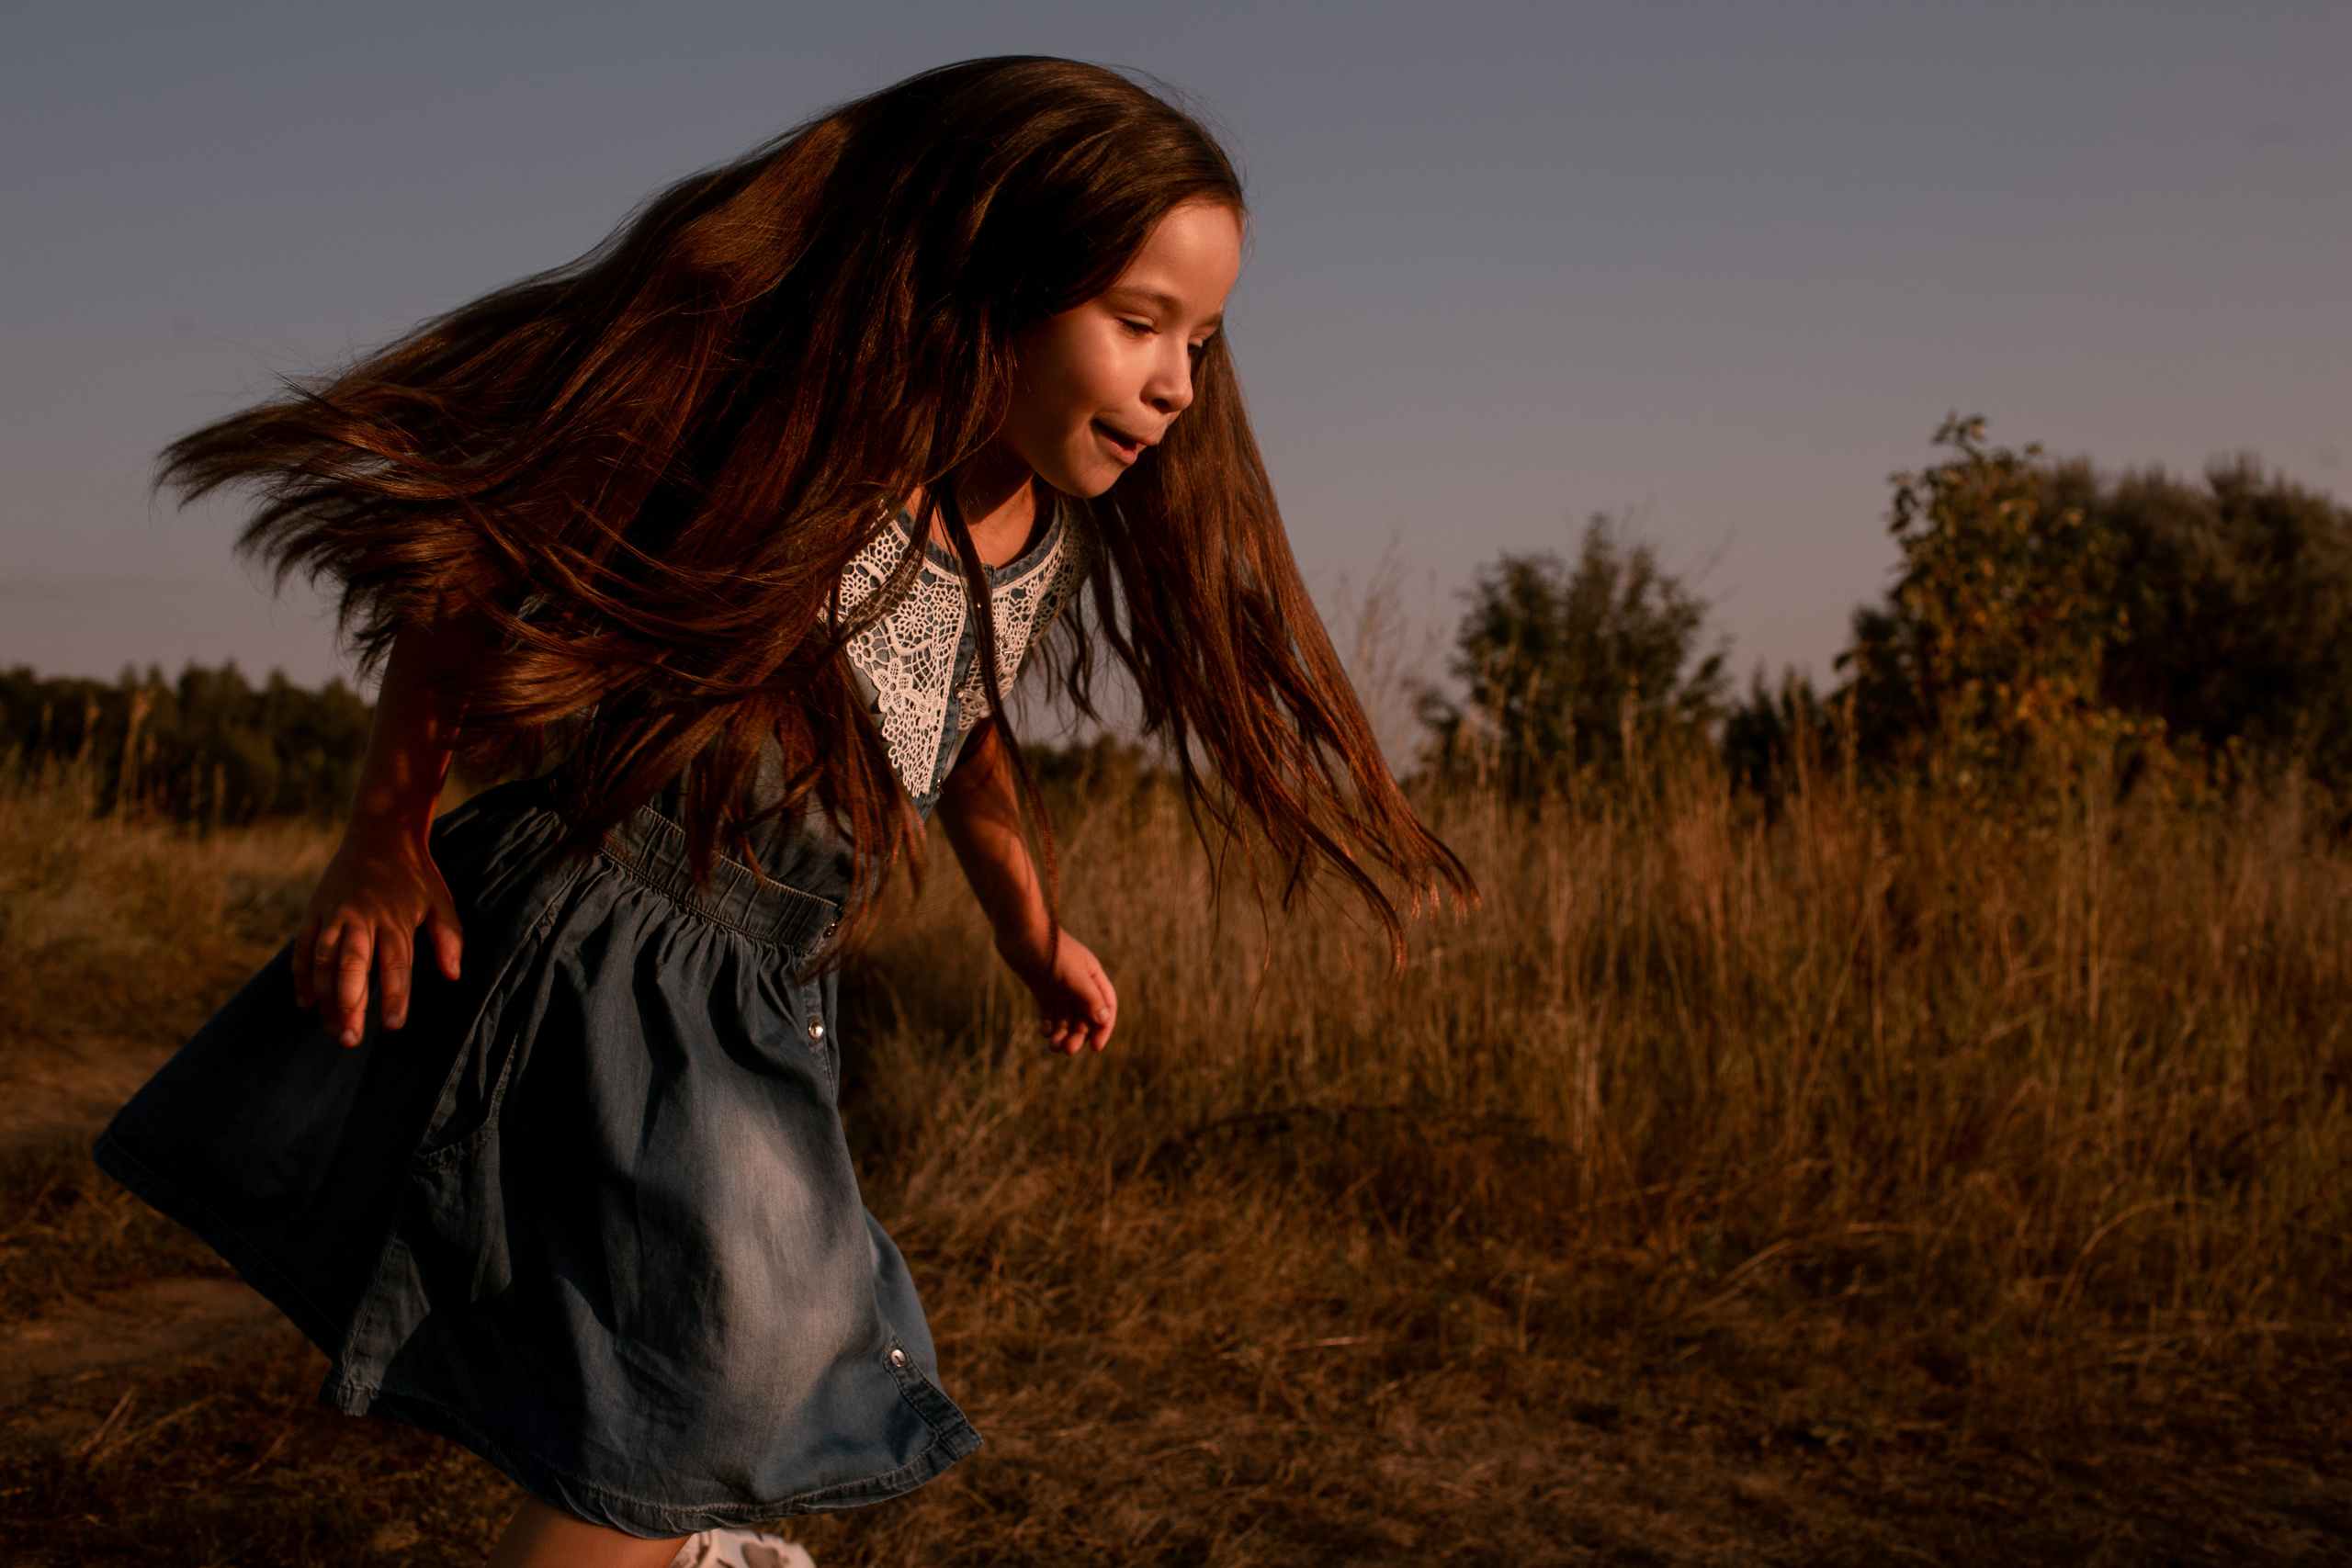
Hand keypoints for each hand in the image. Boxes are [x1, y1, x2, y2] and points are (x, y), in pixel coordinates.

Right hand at [291, 819, 463, 1047]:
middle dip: (349, 1005)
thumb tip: (453, 975)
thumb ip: (449, 937)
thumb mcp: (441, 900)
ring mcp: (333, 914)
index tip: (392, 1025)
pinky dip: (301, 976)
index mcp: (394, 918)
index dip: (394, 995)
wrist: (379, 832)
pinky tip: (305, 1003)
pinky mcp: (314, 911)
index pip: (395, 964)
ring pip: (323, 961)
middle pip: (352, 966)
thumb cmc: (415, 874)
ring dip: (325, 998)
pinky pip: (302, 948)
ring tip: (333, 1029)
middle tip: (350, 1039)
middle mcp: (360, 917)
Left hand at [998, 926, 1117, 1055]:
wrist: (1020, 932)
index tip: (1095, 1048)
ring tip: (1053, 1046)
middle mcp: (1079, 983)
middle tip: (1066, 1050)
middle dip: (1078, 1035)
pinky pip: (1050, 1012)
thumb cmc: (1050, 950)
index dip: (1103, 1028)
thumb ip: (1090, 998)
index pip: (1106, 1007)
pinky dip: (1049, 1025)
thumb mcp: (1074, 975)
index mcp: (1093, 976)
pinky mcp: (1042, 988)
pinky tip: (1045, 1033)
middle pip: (1085, 1016)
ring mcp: (1060, 986)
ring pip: (1066, 1017)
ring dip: (1062, 1033)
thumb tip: (1104, 1020)